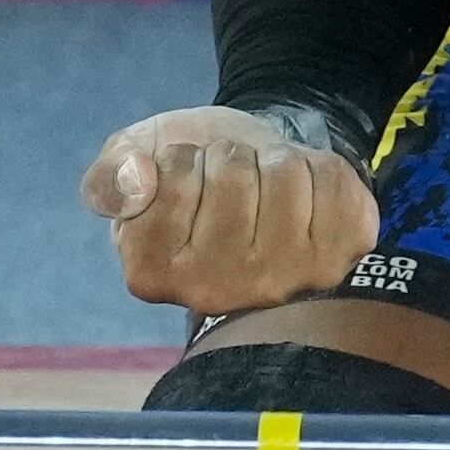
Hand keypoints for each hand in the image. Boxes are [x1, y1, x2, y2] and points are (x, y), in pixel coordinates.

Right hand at [83, 105, 380, 316]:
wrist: (259, 172)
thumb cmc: (190, 172)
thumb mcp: (133, 162)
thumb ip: (109, 176)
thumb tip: (136, 179)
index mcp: (151, 273)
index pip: (174, 177)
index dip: (182, 157)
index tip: (187, 176)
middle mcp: (216, 293)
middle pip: (232, 173)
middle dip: (230, 156)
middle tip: (230, 179)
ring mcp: (284, 281)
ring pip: (284, 172)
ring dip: (274, 159)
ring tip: (264, 184)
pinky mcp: (340, 256)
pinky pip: (332, 178)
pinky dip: (318, 165)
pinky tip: (303, 193)